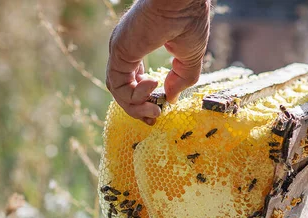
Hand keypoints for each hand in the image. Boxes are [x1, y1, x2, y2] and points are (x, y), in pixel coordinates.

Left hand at [106, 0, 209, 124]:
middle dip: (137, 109)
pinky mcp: (119, 53)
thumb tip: (170, 99)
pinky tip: (154, 85)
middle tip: (154, 117)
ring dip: (135, 108)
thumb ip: (180, 80)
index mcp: (137, 48)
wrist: (185, 0)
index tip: (157, 111)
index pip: (131, 81)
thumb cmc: (190, 21)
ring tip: (155, 110)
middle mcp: (125, 51)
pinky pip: (119, 86)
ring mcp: (120, 52)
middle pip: (122, 90)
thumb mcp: (189, 58)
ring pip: (118, 92)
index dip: (142, 100)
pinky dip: (134, 96)